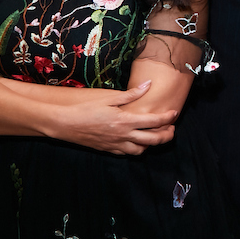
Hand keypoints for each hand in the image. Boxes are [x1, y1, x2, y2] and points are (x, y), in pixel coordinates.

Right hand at [50, 81, 177, 154]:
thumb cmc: (86, 109)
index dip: (167, 117)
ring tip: (155, 135)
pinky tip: (137, 141)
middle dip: (166, 135)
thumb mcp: (109, 99)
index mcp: (125, 120)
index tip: (174, 113)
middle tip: (171, 129)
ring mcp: (116, 145)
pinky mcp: (108, 150)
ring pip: (141, 150)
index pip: (154, 121)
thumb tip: (148, 85)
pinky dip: (136, 148)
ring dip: (151, 144)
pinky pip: (127, 153)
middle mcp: (123, 135)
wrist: (64, 124)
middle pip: (153, 140)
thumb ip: (131, 94)